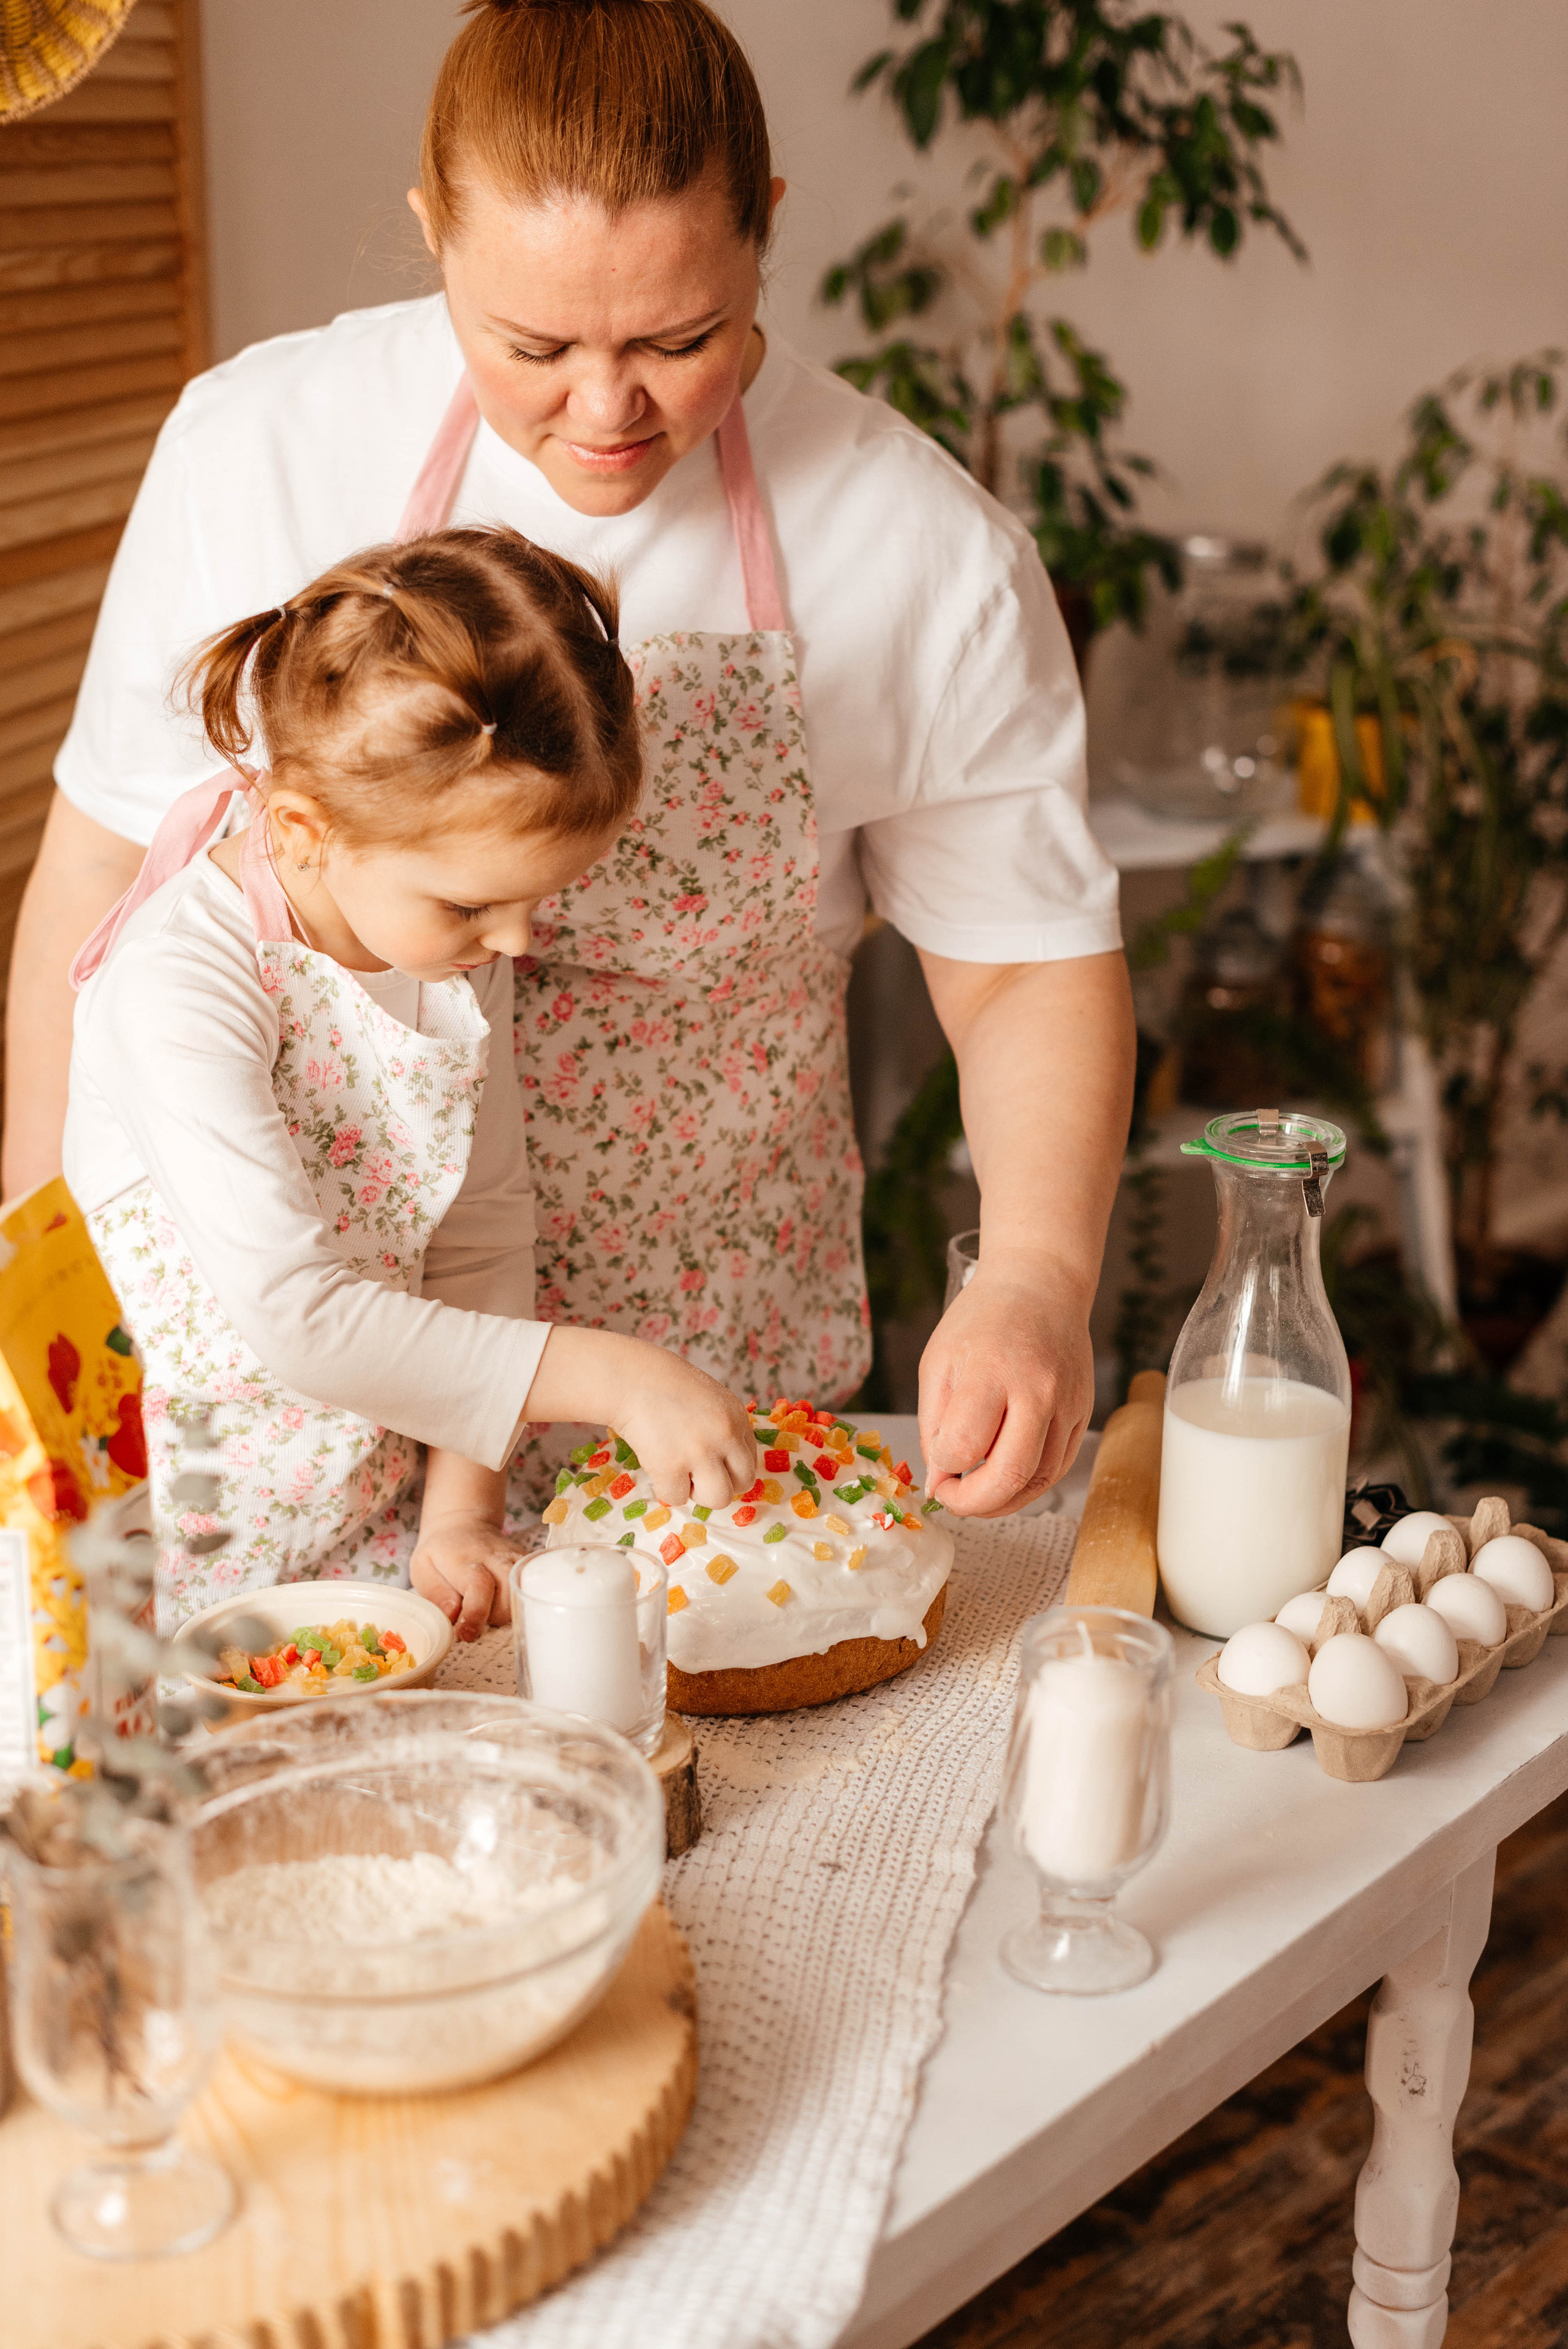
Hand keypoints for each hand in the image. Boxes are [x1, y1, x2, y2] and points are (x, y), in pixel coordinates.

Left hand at [411, 1510, 519, 1640]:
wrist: (463, 1526)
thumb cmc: (440, 1554)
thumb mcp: (423, 1568)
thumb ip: (436, 1593)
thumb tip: (453, 1616)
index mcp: (464, 1559)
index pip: (479, 1585)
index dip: (475, 1613)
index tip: (466, 1634)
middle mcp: (495, 1556)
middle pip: (509, 1593)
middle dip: (495, 1616)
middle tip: (478, 1618)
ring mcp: (515, 1558)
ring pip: (525, 1592)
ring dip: (510, 1611)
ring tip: (491, 1611)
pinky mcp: (527, 1562)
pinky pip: (533, 1587)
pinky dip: (523, 1602)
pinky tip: (506, 1604)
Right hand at [523, 1327, 755, 1508]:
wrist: (632, 1379)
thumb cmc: (667, 1387)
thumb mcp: (711, 1400)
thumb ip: (724, 1429)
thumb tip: (728, 1466)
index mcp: (737, 1417)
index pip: (750, 1459)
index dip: (730, 1467)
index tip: (712, 1463)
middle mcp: (725, 1435)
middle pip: (744, 1482)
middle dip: (722, 1483)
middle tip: (698, 1474)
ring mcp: (700, 1452)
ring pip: (718, 1498)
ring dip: (698, 1492)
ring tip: (681, 1474)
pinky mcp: (671, 1467)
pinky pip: (678, 1497)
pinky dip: (666, 1488)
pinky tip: (658, 1466)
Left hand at [918, 1253, 1092, 1517]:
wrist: (1041, 1286)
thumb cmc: (983, 1320)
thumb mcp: (939, 1362)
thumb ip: (933, 1425)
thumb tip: (938, 1482)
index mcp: (991, 1371)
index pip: (963, 1447)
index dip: (943, 1470)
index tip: (937, 1468)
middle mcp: (1037, 1390)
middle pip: (1010, 1474)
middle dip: (973, 1503)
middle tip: (953, 1499)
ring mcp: (1067, 1404)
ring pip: (1039, 1480)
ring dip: (1003, 1501)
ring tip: (977, 1495)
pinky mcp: (1084, 1413)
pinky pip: (1058, 1467)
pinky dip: (1030, 1485)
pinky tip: (1006, 1481)